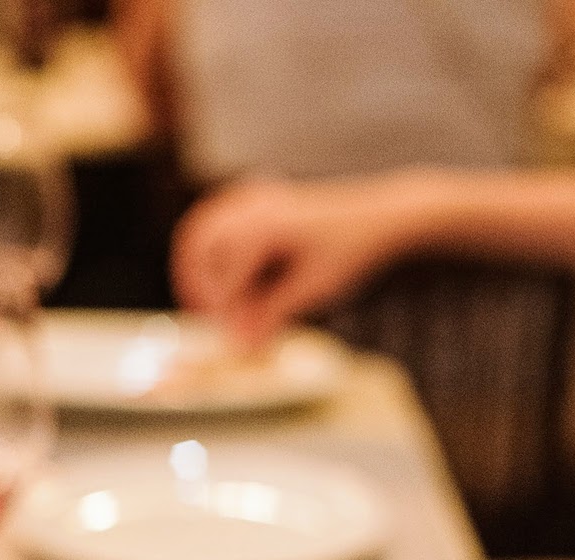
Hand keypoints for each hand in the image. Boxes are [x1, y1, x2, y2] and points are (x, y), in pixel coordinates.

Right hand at [172, 174, 437, 344]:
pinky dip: (211, 251)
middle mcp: (252, 207)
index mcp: (264, 227)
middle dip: (198, 288)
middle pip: (198, 248)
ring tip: (212, 303)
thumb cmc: (349, 250)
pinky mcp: (256, 201)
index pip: (224, 277)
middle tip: (210, 319)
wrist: (376, 216)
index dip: (223, 313)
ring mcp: (251, 199)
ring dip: (199, 269)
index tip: (233, 340)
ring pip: (201, 232)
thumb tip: (242, 346)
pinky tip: (224, 279)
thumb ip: (272, 315)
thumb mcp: (312, 289)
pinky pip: (215, 222)